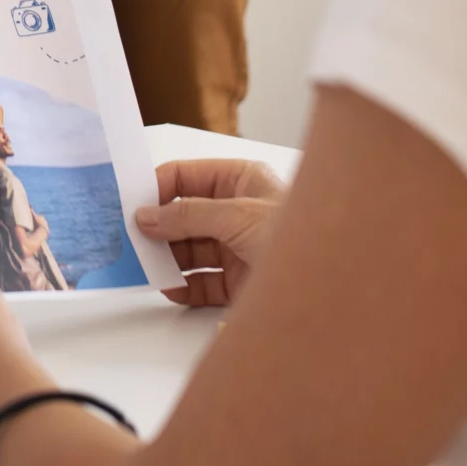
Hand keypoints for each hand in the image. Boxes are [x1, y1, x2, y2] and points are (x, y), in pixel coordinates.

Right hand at [132, 156, 287, 307]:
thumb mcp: (237, 216)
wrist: (337, 286)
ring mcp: (238, 247)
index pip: (187, 176)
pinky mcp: (240, 281)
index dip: (157, 188)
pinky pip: (202, 282)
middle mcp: (238, 211)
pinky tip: (171, 288)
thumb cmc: (302, 236)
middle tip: (131, 239)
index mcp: (241, 180)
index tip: (129, 203)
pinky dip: (183, 287)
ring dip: (168, 259)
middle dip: (159, 228)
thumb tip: (147, 215)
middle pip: (184, 216)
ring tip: (147, 267)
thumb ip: (187, 215)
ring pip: (190, 250)